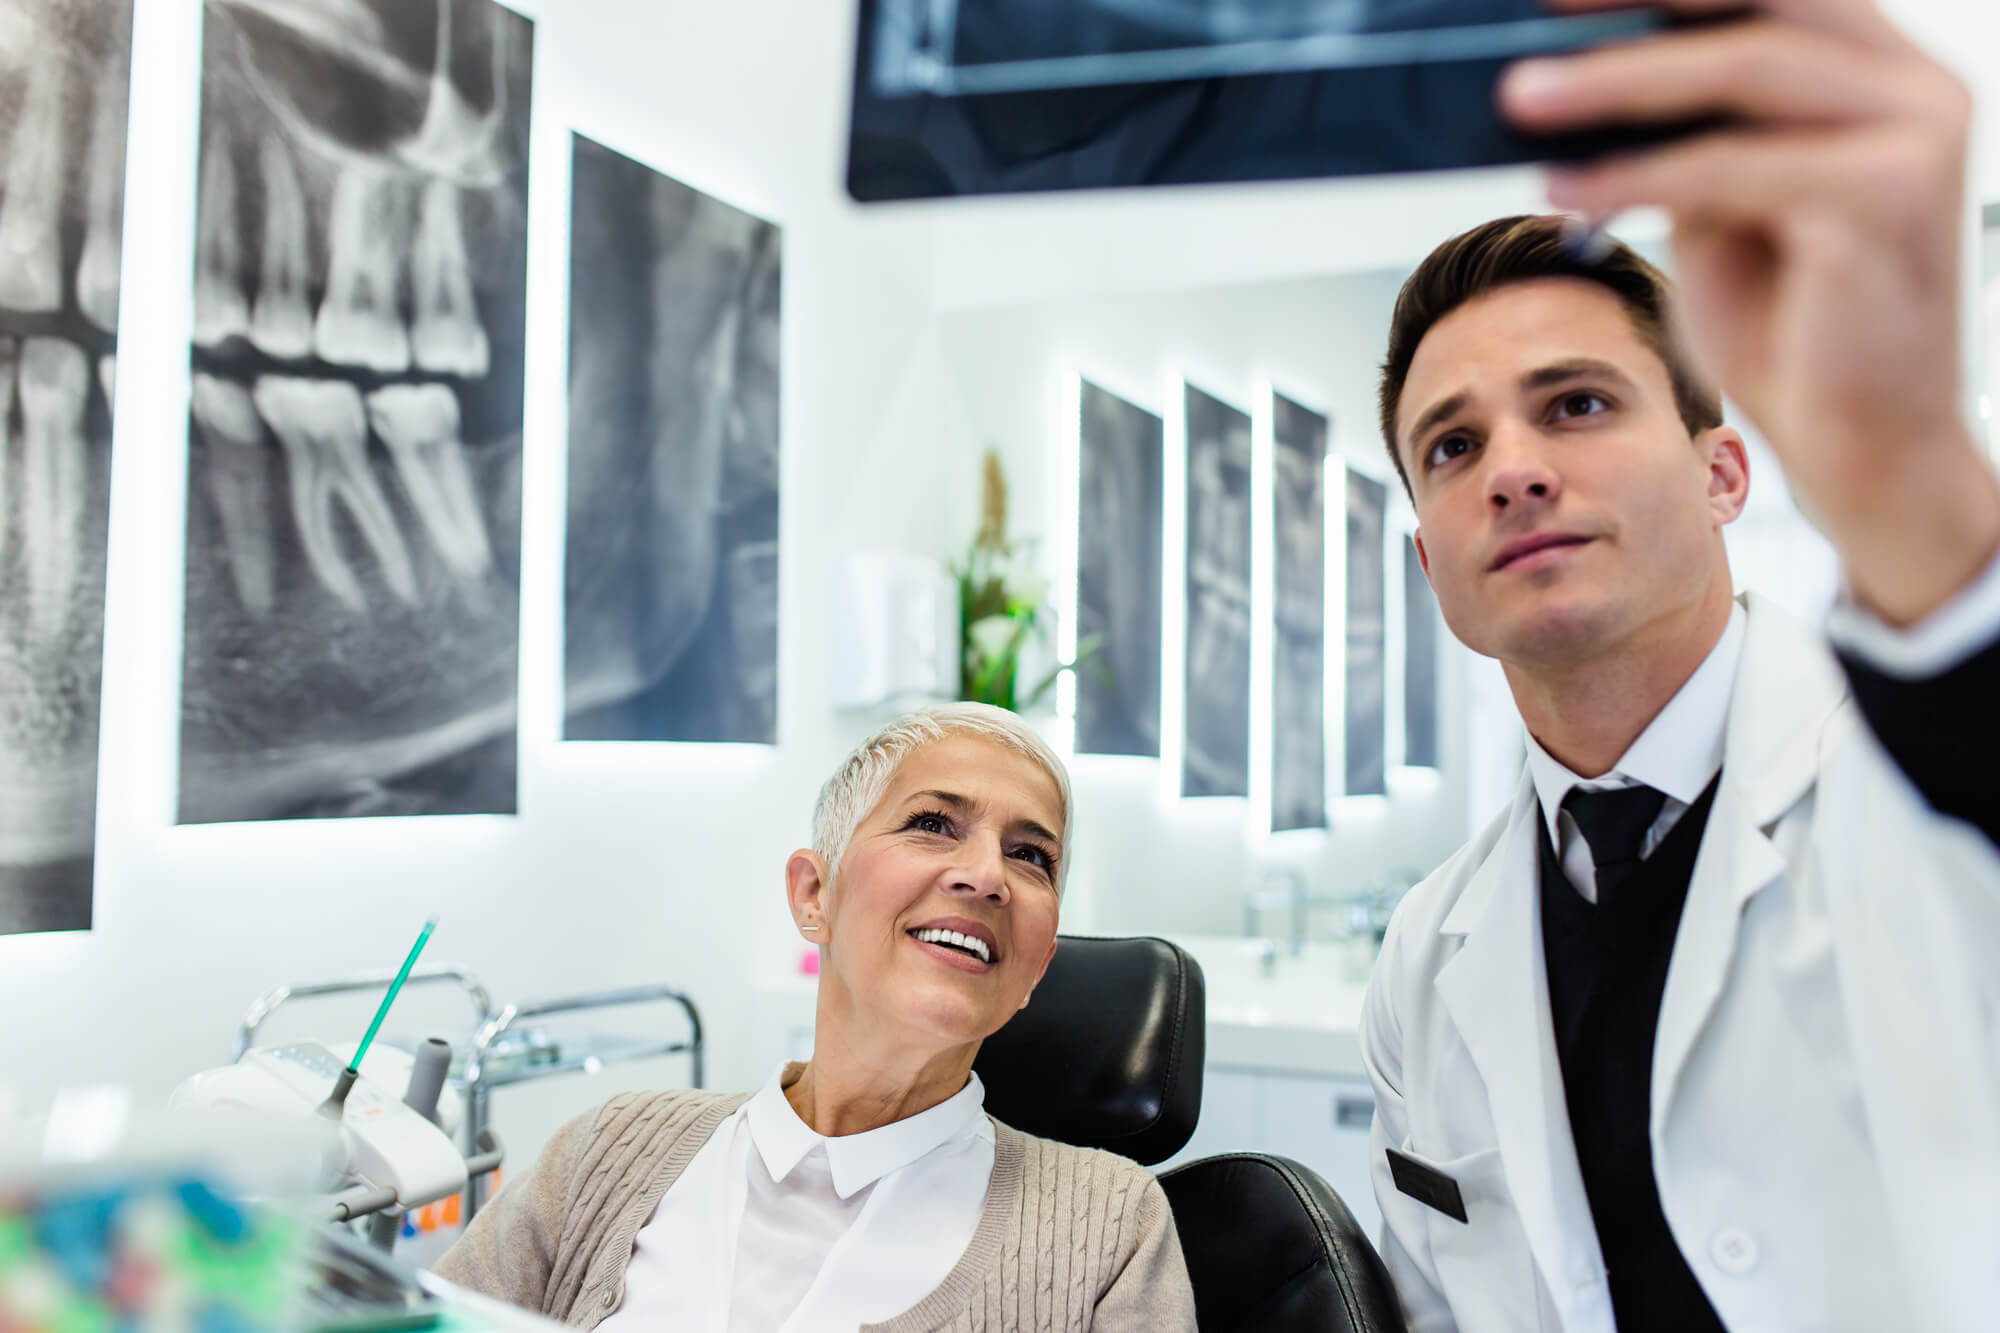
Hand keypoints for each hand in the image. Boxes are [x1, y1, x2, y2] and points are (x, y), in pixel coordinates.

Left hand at [1500, 0, 1999, 625]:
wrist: (1863, 443)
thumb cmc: (1797, 331)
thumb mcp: (1727, 206)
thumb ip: (1685, 133)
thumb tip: (1574, 79)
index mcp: (1877, 71)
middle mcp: (1912, 87)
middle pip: (1762, 0)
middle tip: (1530, 8)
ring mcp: (1912, 135)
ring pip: (1742, 71)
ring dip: (1615, 83)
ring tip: (1519, 98)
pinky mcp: (1886, 200)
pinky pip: (1732, 167)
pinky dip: (1638, 174)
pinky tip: (1565, 189)